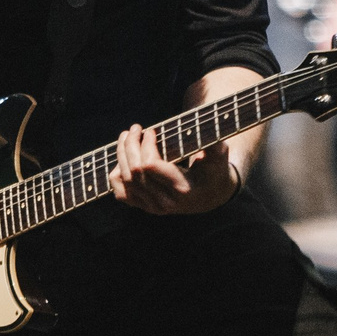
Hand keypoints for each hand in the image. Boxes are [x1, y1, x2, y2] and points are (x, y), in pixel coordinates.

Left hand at [109, 124, 238, 214]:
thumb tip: (210, 138)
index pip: (150, 165)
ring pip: (125, 180)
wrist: (210, 196)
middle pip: (134, 171)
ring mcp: (153, 207)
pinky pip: (121, 193)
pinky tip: (123, 159)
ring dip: (121, 154)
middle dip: (131, 145)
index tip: (152, 130)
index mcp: (182, 189)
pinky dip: (116, 175)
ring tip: (126, 136)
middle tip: (135, 128)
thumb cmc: (214, 171)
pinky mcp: (145, 207)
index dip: (146, 145)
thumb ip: (216, 148)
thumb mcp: (220, 158)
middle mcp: (165, 202)